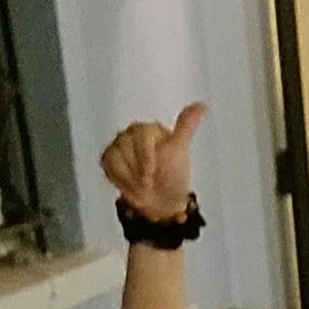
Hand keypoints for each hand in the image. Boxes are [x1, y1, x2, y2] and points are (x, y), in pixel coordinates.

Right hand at [100, 103, 205, 222]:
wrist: (162, 202)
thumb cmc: (172, 175)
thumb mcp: (181, 150)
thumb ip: (187, 127)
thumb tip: (201, 106)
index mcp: (150, 130)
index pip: (141, 136)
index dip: (145, 157)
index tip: (151, 173)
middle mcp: (132, 134)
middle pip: (125, 147)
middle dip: (137, 171)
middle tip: (148, 184)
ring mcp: (119, 145)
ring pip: (114, 157)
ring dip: (129, 178)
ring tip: (142, 187)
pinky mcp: (109, 158)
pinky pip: (107, 164)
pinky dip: (118, 178)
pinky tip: (130, 186)